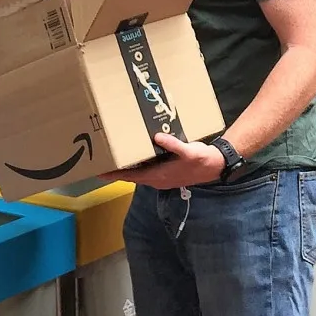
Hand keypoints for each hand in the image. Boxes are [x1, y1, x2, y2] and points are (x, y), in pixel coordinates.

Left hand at [108, 133, 225, 189]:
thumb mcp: (189, 151)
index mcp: (159, 176)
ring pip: (138, 174)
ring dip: (126, 168)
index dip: (115, 175)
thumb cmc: (201, 160)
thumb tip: (157, 137)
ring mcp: (161, 177)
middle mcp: (157, 179)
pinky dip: (137, 164)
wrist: (215, 166)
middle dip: (116, 171)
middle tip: (101, 162)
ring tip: (113, 159)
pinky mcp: (165, 172)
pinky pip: (146, 170)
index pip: (131, 176)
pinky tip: (134, 156)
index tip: (99, 172)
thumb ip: (174, 144)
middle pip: (131, 176)